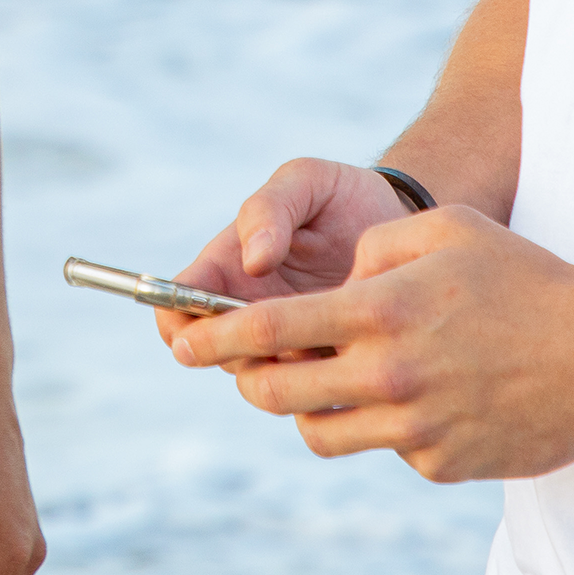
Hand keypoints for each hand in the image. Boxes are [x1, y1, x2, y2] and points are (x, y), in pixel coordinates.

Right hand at [151, 156, 408, 358]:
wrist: (399, 223)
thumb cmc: (342, 198)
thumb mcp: (305, 181)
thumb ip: (269, 209)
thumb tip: (251, 263)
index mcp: (225, 268)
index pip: (174, 309)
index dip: (177, 322)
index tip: (210, 318)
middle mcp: (244, 313)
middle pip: (212, 354)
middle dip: (238, 349)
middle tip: (284, 327)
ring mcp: (280, 343)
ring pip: (257, 380)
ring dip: (282, 367)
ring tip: (327, 336)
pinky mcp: (319, 367)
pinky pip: (303, 393)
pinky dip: (318, 381)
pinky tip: (350, 351)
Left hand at [168, 203, 573, 482]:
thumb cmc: (525, 279)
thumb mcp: (445, 231)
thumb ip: (375, 249)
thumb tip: (333, 289)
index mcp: (380, 312)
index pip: (266, 332)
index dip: (210, 340)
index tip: (179, 344)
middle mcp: (388, 376)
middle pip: (276, 393)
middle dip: (247, 380)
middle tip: (248, 367)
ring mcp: (413, 429)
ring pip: (319, 433)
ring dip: (309, 409)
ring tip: (335, 378)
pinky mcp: (439, 466)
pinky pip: (383, 449)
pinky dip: (384, 427)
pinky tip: (426, 398)